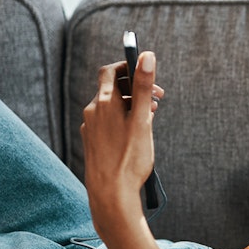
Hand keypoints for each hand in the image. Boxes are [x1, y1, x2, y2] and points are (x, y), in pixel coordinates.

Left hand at [80, 52, 163, 220]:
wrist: (111, 194)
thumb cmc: (129, 158)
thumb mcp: (142, 119)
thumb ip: (143, 86)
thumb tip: (146, 55)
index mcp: (105, 102)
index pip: (112, 70)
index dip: (129, 67)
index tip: (148, 76)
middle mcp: (93, 111)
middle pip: (112, 88)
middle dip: (135, 88)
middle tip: (158, 101)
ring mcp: (90, 127)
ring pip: (111, 106)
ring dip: (130, 105)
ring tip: (149, 119)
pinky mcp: (91, 142)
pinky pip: (106, 122)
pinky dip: (121, 120)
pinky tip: (134, 136)